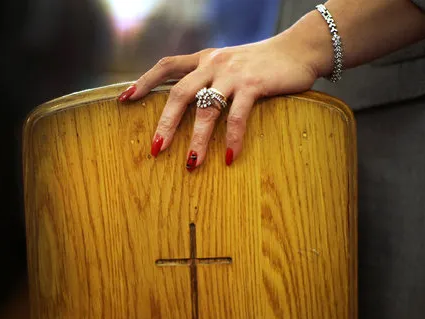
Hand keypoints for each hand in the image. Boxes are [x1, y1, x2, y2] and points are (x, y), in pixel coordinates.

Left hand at [118, 30, 325, 169]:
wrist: (300, 48)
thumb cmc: (264, 63)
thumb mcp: (232, 63)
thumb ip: (212, 76)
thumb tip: (195, 103)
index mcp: (205, 59)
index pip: (167, 66)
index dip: (144, 82)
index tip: (125, 99)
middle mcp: (214, 64)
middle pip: (179, 93)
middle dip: (166, 123)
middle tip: (156, 149)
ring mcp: (233, 74)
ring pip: (206, 109)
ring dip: (198, 140)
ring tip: (191, 165)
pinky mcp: (254, 84)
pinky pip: (237, 115)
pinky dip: (233, 138)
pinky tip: (230, 158)